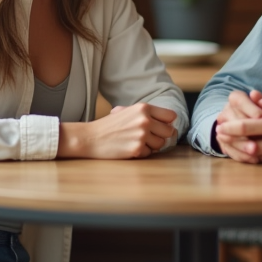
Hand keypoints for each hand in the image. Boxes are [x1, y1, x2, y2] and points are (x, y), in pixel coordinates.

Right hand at [58, 103, 176, 158]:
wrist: (90, 137)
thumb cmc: (109, 125)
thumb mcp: (127, 111)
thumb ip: (146, 113)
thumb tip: (170, 121)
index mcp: (143, 108)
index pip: (171, 116)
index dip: (167, 123)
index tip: (161, 126)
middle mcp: (145, 120)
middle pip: (169, 131)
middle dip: (161, 135)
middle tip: (150, 137)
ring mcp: (142, 135)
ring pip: (161, 144)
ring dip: (152, 145)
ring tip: (137, 142)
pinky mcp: (137, 149)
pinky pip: (149, 153)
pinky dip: (142, 152)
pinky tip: (130, 148)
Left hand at [215, 89, 261, 163]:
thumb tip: (252, 96)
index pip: (251, 126)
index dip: (233, 127)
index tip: (221, 125)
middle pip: (251, 143)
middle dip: (232, 140)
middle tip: (219, 134)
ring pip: (257, 155)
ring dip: (240, 150)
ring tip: (227, 143)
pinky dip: (253, 157)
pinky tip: (243, 150)